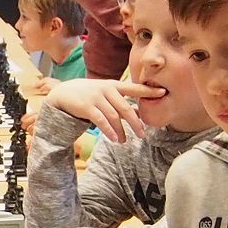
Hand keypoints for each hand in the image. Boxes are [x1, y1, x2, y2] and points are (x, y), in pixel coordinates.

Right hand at [45, 77, 160, 142]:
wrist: (64, 93)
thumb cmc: (90, 95)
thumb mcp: (107, 96)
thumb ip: (123, 103)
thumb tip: (141, 111)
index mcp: (114, 86)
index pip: (135, 88)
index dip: (149, 90)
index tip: (163, 92)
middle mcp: (107, 90)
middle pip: (126, 107)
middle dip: (135, 122)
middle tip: (142, 134)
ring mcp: (96, 97)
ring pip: (114, 116)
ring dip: (120, 131)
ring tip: (123, 141)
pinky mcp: (86, 106)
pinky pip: (101, 120)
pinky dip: (109, 131)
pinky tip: (113, 139)